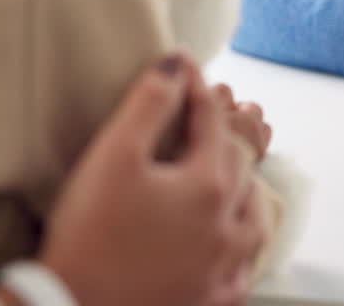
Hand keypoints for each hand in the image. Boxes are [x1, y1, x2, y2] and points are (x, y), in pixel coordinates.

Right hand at [39, 54, 265, 305]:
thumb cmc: (88, 234)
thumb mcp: (113, 156)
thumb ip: (149, 104)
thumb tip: (176, 62)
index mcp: (207, 186)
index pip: (210, 120)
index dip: (196, 86)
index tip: (185, 63)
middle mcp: (227, 226)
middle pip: (238, 165)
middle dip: (222, 132)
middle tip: (206, 113)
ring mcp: (223, 267)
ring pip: (254, 217)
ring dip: (246, 188)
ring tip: (231, 175)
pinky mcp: (211, 300)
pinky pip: (243, 269)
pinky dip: (243, 247)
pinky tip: (230, 243)